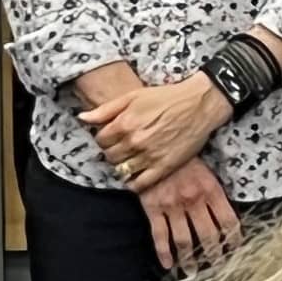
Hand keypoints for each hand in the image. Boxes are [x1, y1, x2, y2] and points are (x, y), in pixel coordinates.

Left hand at [80, 73, 232, 189]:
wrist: (200, 104)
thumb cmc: (167, 97)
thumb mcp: (133, 96)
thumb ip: (106, 109)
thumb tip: (82, 118)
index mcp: (124, 124)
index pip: (100, 140)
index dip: (104, 138)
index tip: (112, 137)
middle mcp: (134, 142)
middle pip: (110, 156)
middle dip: (113, 151)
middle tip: (122, 147)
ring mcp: (149, 156)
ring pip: (122, 170)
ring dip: (122, 166)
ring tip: (130, 159)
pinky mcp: (164, 167)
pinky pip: (140, 184)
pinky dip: (133, 183)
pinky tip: (135, 176)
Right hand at [137, 158, 240, 272]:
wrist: (153, 147)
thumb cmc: (184, 158)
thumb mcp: (207, 171)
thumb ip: (215, 193)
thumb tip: (225, 219)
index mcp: (211, 190)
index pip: (229, 221)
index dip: (234, 238)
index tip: (235, 250)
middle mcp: (194, 201)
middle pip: (208, 236)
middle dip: (214, 254)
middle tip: (216, 267)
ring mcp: (172, 206)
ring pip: (184, 241)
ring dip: (190, 260)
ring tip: (193, 272)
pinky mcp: (153, 208)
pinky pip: (160, 235)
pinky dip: (164, 252)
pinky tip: (168, 265)